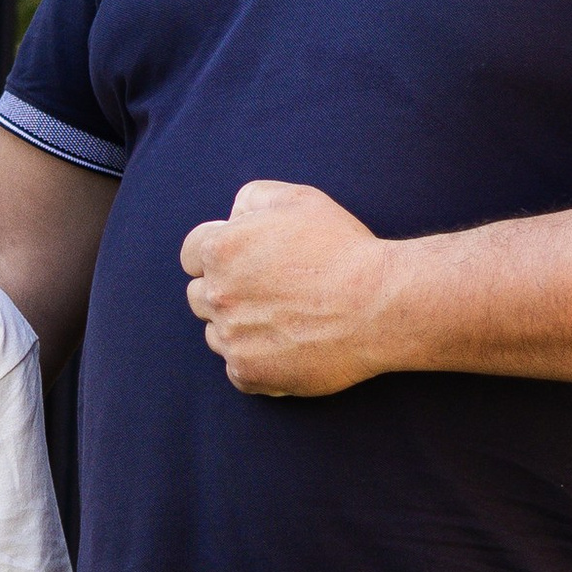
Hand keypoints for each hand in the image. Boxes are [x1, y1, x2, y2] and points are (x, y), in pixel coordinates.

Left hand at [179, 178, 401, 395]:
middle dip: (226, 291)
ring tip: (284, 320)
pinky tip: (288, 347)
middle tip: (270, 292)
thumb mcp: (296, 198)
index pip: (192, 256)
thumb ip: (250, 200)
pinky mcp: (249, 373)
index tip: (244, 264)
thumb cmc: (342, 248)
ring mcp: (231, 338)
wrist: (379, 305)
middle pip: (199, 296)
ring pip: (216, 334)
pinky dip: (256, 361)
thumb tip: (231, 219)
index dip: (219, 256)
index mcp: (220, 250)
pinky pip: (237, 369)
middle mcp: (217, 295)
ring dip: (239, 327)